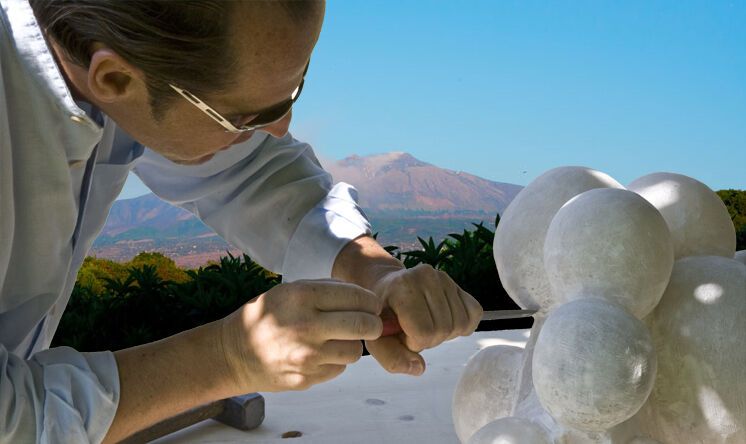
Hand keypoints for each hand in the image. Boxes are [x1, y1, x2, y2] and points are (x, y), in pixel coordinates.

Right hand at [220, 280, 382, 392]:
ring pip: (355, 351)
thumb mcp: (290, 290)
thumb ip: (327, 289)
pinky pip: (338, 369)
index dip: (371, 301)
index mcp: (302, 297)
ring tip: (338, 338)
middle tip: (371, 323)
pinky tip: (319, 353)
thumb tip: (365, 298)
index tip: (372, 305)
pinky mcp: (305, 379)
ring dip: (353, 344)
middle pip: (363, 326)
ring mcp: (306, 356)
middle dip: (374, 323)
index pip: (356, 298)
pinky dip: (335, 361)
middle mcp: (305, 326)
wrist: (233, 354)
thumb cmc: (266, 316)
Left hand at [366, 264, 482, 375]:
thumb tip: (418, 368)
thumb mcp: (376, 339)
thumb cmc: (382, 316)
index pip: (424, 332)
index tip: (402, 335)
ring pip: (460, 324)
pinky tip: (442, 321)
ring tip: (425, 324)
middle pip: (443, 330)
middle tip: (412, 330)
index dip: (414, 343)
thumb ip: (391, 357)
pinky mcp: (459, 285)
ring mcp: (445, 279)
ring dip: (444, 335)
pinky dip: (461, 326)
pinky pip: (473, 315)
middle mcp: (426, 276)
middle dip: (428, 340)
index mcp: (403, 287)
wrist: (386, 289)